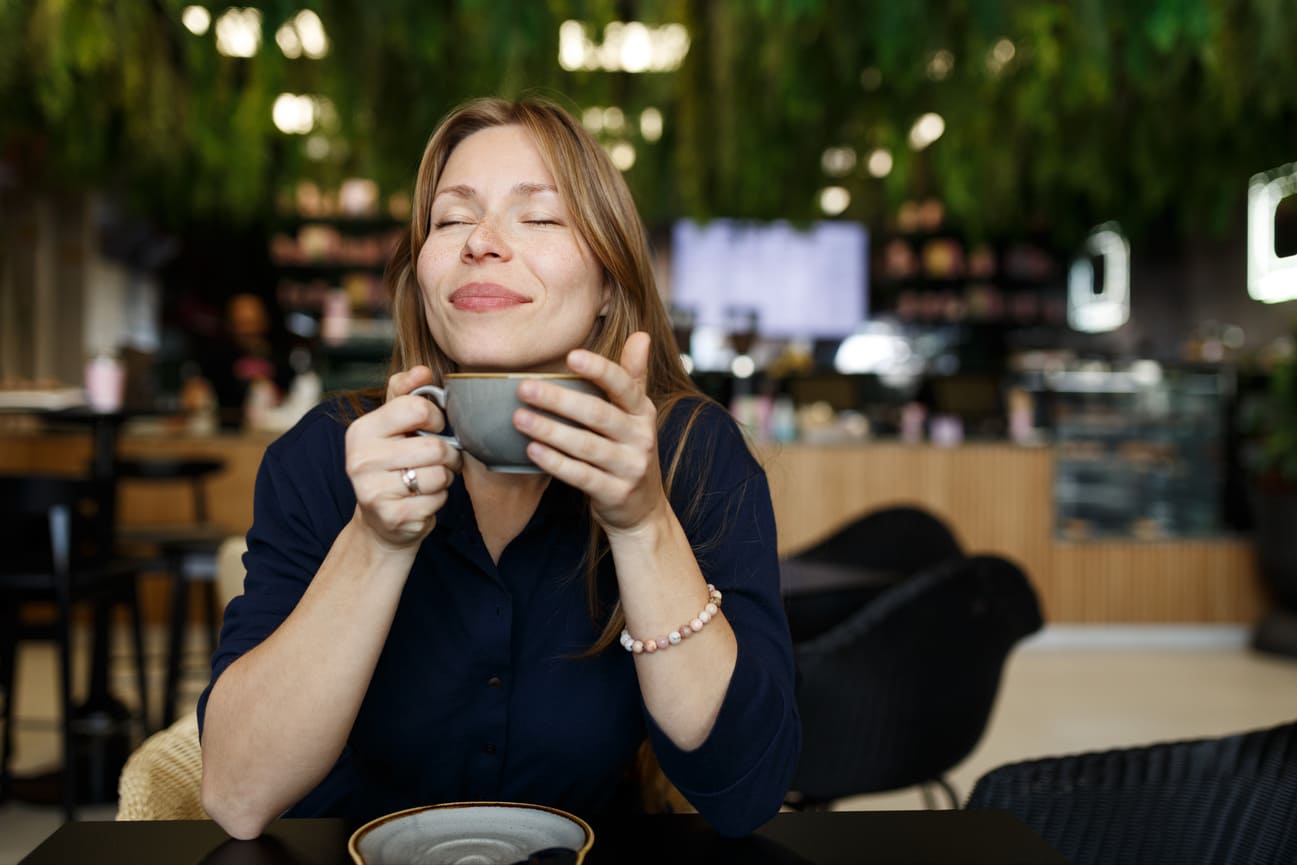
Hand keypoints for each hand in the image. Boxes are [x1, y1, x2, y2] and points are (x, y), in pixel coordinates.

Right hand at [344, 366, 462, 549]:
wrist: (379, 520)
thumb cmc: (392, 465)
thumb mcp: (392, 425)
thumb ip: (405, 394)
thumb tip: (422, 371)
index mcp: (361, 430)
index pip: (416, 408)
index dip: (436, 417)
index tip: (435, 427)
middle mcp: (361, 459)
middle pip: (434, 447)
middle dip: (448, 454)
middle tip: (441, 459)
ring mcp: (373, 491)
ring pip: (439, 475)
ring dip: (445, 477)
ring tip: (430, 478)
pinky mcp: (393, 517)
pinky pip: (437, 500)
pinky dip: (439, 499)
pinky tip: (423, 499)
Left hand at [514, 332, 665, 533]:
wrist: (643, 511)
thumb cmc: (629, 453)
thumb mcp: (637, 416)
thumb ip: (633, 378)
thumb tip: (641, 335)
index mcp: (643, 413)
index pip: (623, 386)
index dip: (599, 370)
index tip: (571, 356)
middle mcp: (641, 438)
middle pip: (598, 414)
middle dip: (559, 400)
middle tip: (524, 387)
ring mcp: (630, 468)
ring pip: (586, 446)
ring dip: (550, 431)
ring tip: (519, 418)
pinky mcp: (615, 493)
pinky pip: (581, 476)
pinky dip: (556, 463)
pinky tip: (532, 451)